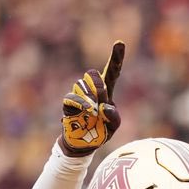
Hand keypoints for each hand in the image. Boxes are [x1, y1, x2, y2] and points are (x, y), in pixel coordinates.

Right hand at [59, 41, 124, 156]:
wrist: (84, 145)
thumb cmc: (101, 132)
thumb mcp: (114, 127)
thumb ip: (114, 117)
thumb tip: (104, 106)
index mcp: (107, 92)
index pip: (112, 71)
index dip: (116, 57)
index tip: (120, 42)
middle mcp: (92, 90)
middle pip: (94, 74)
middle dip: (98, 84)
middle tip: (101, 98)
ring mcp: (79, 96)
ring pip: (82, 85)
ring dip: (90, 98)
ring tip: (93, 113)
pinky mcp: (69, 105)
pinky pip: (72, 98)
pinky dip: (81, 103)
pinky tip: (88, 110)